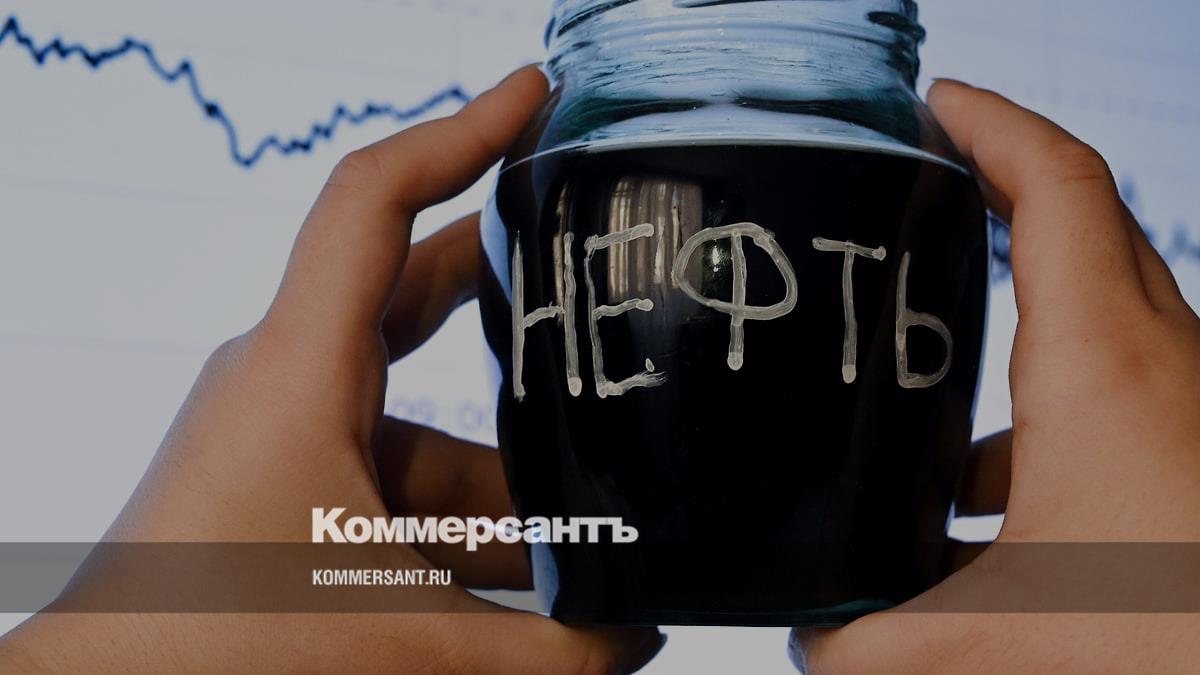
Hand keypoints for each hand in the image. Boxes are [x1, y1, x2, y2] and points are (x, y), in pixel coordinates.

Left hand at [0, 66, 663, 673]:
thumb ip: (543, 651)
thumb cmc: (210, 647)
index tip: (535, 95)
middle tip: (591, 247)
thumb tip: (635, 637)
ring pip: (422, 420)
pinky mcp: (289, 487)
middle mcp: (290, 383)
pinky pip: (395, 474)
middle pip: (418, 288)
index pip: (377, 201)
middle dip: (513, 277)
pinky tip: (530, 575)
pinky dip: (461, 514)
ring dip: (504, 468)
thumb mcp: (406, 641)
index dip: (464, 131)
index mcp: (302, 372)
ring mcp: (287, 436)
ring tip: (596, 518)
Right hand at [789, 79, 1199, 672]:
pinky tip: (992, 513)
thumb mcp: (1002, 640)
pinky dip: (1046, 422)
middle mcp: (1159, 359)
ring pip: (1095, 320)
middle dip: (996, 193)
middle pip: (1080, 224)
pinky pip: (1115, 395)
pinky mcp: (1195, 445)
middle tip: (921, 190)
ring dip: (1014, 337)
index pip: (1054, 185)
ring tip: (925, 396)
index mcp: (1101, 363)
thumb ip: (877, 644)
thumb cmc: (1177, 630)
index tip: (934, 102)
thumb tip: (813, 643)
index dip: (991, 123)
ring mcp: (1186, 400)